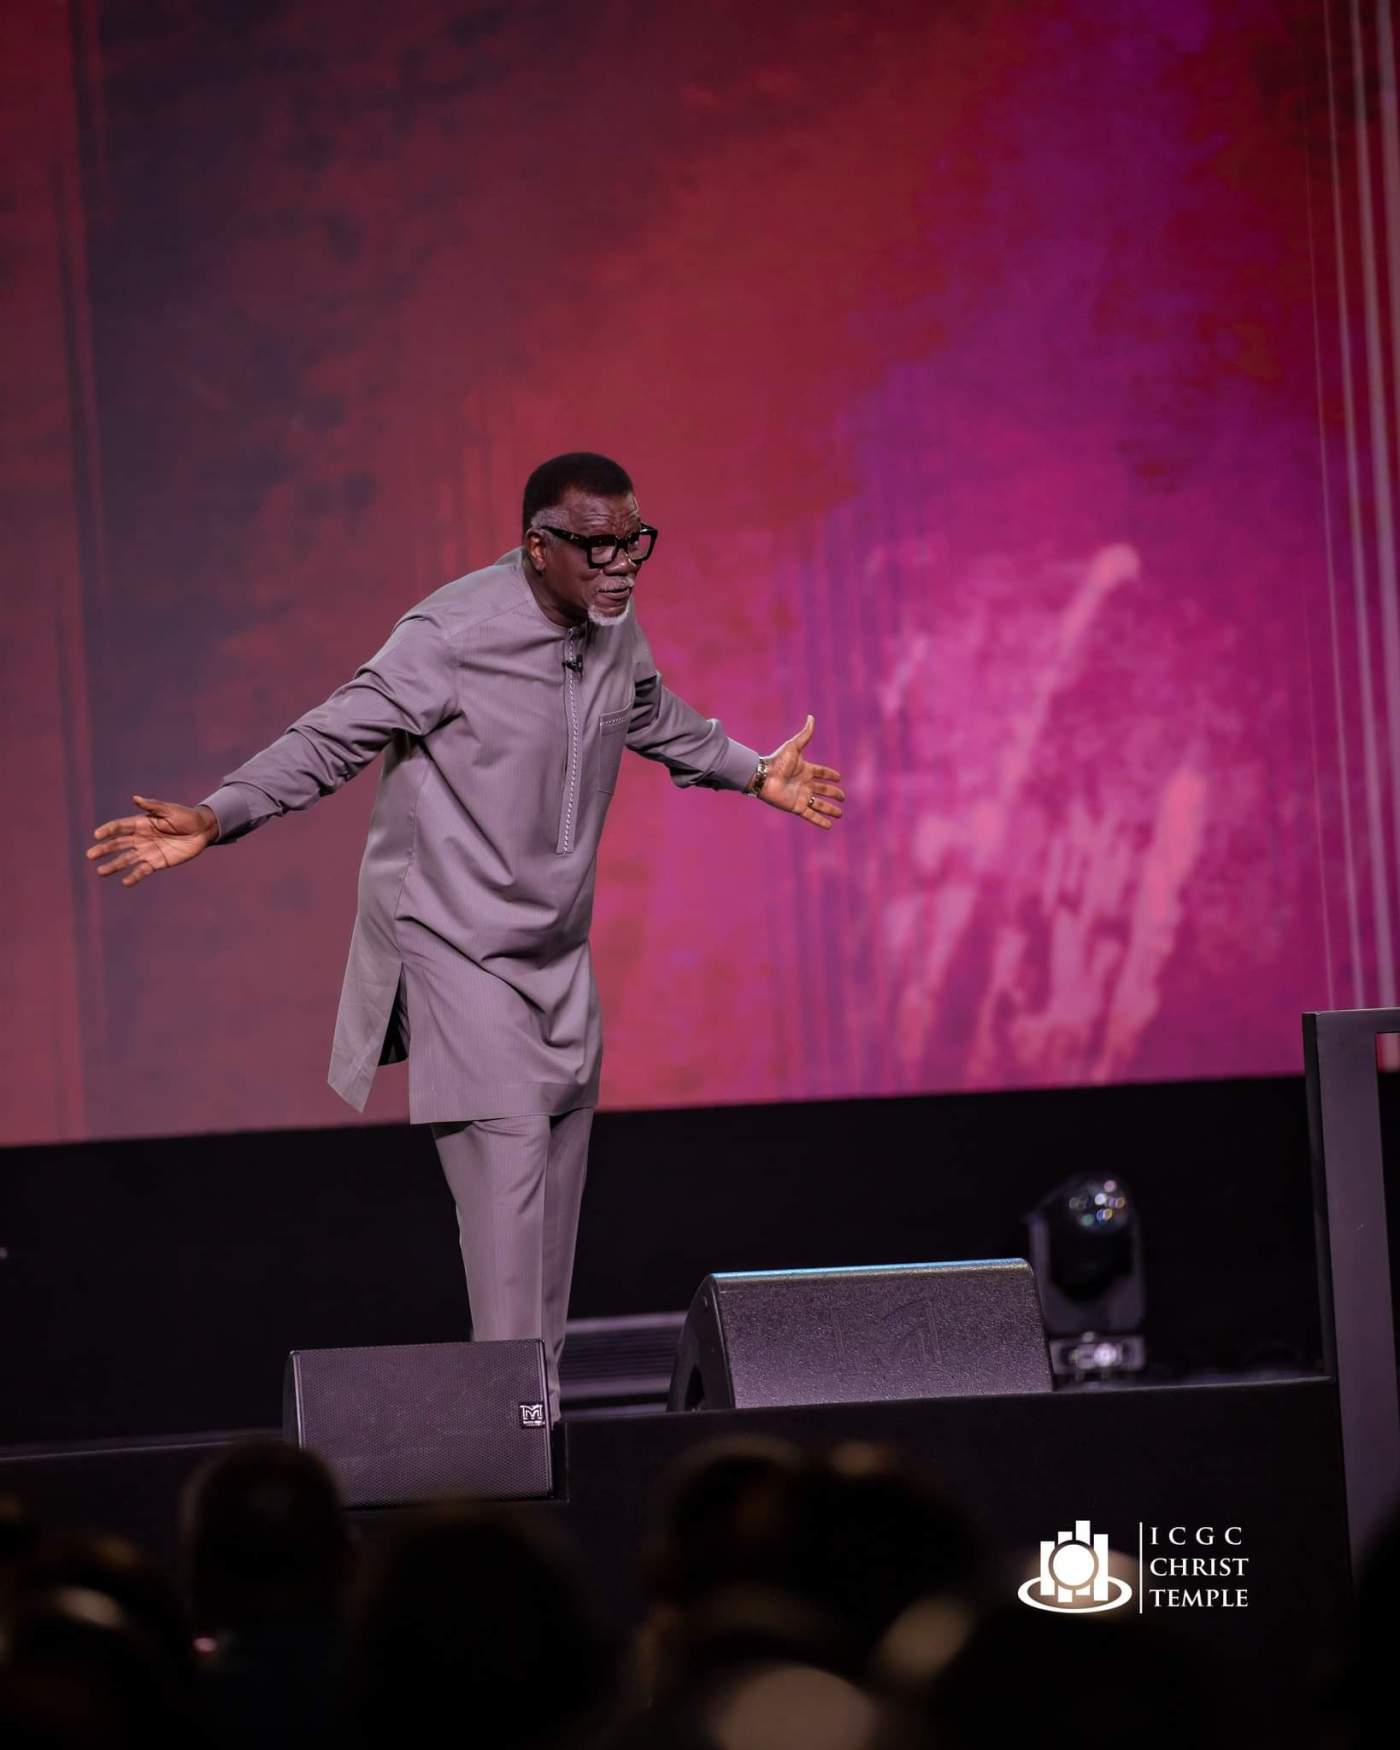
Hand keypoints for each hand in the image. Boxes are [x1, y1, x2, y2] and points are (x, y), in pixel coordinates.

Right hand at [86, 795, 218, 887]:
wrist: (201, 831)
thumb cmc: (185, 817)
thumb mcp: (170, 810)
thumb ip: (152, 806)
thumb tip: (135, 798)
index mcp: (140, 824)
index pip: (119, 827)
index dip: (108, 830)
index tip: (97, 835)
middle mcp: (139, 838)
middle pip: (118, 844)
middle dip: (104, 850)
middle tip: (90, 855)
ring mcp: (146, 851)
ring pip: (126, 859)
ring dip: (113, 865)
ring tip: (101, 872)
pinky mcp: (156, 862)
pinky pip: (142, 870)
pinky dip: (134, 876)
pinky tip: (125, 882)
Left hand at [755, 715, 844, 828]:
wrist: (763, 777)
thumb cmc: (777, 761)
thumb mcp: (793, 747)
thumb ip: (804, 735)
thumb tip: (811, 717)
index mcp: (805, 770)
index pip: (821, 773)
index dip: (830, 775)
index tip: (839, 778)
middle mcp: (804, 784)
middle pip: (823, 790)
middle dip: (834, 794)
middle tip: (843, 797)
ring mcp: (801, 796)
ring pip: (819, 804)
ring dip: (830, 809)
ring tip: (840, 814)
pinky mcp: (796, 807)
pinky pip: (811, 815)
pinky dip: (820, 821)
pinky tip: (829, 826)